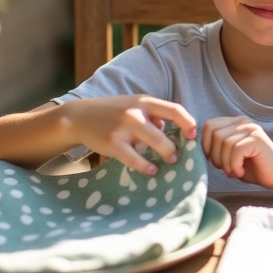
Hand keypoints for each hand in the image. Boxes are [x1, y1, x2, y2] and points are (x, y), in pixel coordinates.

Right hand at [61, 96, 195, 175]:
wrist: (79, 116)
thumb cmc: (112, 111)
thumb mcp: (134, 105)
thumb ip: (154, 115)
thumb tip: (174, 128)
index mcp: (144, 101)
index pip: (174, 109)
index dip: (188, 123)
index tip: (193, 136)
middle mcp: (136, 112)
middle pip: (164, 131)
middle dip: (175, 147)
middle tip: (178, 156)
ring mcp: (124, 127)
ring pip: (153, 143)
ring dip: (165, 154)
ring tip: (169, 162)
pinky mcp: (113, 143)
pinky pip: (134, 158)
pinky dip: (146, 166)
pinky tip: (151, 170)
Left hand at [202, 116, 272, 188]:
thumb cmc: (252, 166)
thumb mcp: (229, 154)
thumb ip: (216, 146)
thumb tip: (194, 145)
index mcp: (235, 122)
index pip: (209, 125)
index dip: (206, 145)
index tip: (214, 160)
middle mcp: (243, 122)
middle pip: (215, 134)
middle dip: (216, 156)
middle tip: (226, 168)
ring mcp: (251, 129)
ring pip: (225, 143)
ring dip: (226, 163)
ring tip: (234, 170)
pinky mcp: (258, 140)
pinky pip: (236, 151)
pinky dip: (234, 165)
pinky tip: (241, 171)